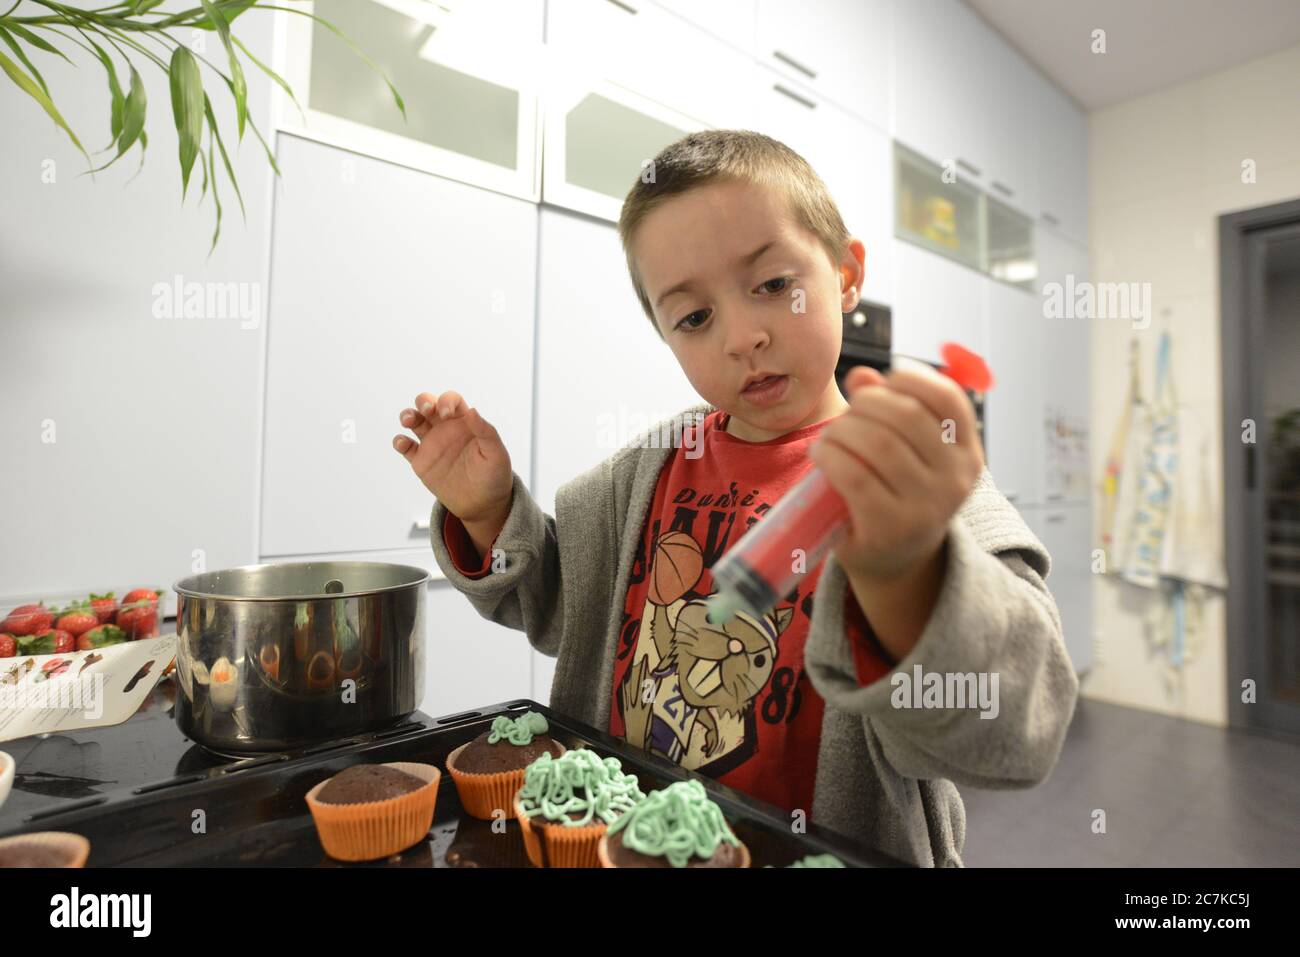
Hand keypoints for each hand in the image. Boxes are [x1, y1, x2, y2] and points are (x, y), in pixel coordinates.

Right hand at [393, 390, 513, 525]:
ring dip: (407, 415)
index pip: (452, 401)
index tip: (446, 414)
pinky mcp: (421, 462)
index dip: (446, 401)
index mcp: (465, 423)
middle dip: (423, 400)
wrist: (483, 504)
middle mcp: (446, 429)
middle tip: (426, 410)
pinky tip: (403, 443)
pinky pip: (406, 447)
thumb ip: (486, 432)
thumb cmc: (494, 476)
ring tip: (408, 420)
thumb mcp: (496, 454)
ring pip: (414, 421)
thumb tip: (472, 411)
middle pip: (428, 404)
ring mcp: (432, 444)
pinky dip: (400, 441)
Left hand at [808, 362, 984, 584]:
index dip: (910, 378)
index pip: (948, 399)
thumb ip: (889, 407)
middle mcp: (954, 481)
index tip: (881, 384)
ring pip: (879, 442)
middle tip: (847, 415)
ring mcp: (925, 507)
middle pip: (907, 416)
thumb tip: (861, 376)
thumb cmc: (895, 493)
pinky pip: (854, 476)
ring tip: (830, 438)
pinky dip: (830, 456)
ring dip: (842, 430)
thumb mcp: (905, 452)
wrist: (894, 560)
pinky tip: (821, 455)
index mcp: (967, 454)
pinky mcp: (889, 528)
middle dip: (866, 404)